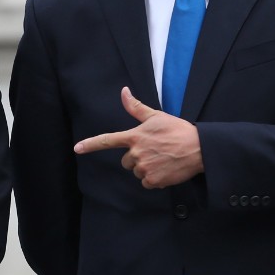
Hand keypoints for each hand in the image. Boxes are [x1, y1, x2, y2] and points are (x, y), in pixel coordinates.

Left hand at [74, 87, 202, 188]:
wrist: (198, 148)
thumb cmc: (177, 130)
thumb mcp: (156, 116)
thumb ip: (135, 107)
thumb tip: (123, 91)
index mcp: (134, 137)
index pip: (107, 140)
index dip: (90, 144)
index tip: (77, 148)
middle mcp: (136, 153)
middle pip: (126, 162)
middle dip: (137, 158)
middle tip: (154, 151)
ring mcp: (144, 168)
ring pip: (137, 172)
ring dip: (146, 168)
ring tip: (163, 159)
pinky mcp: (153, 180)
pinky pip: (147, 182)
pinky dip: (155, 178)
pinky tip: (166, 169)